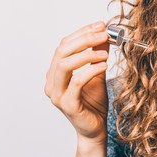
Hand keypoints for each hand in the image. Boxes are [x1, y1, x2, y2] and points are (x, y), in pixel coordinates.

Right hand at [44, 21, 109, 143]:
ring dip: (86, 54)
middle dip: (84, 39)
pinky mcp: (67, 104)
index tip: (100, 26)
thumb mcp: (97, 75)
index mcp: (56, 74)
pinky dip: (90, 70)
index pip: (64, 46)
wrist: (95, 130)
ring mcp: (57, 94)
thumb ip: (97, 57)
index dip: (81, 33)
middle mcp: (52, 83)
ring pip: (64, 64)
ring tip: (104, 52)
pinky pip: (77, 81)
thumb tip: (103, 38)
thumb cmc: (94, 105)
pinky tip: (104, 65)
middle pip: (62, 52)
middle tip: (103, 34)